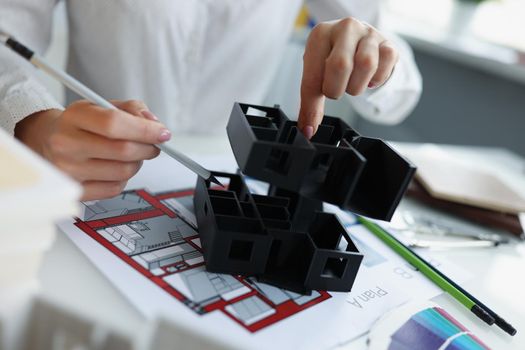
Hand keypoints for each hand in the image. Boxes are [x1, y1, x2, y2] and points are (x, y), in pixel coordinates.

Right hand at [15, 100, 169, 199]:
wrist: (50, 141)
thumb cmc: (83, 124)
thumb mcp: (103, 106)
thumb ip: (132, 109)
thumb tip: (153, 123)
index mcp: (75, 116)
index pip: (114, 123)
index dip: (145, 130)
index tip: (162, 133)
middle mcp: (67, 143)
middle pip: (123, 150)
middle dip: (148, 148)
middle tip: (154, 145)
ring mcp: (68, 170)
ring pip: (123, 172)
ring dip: (137, 163)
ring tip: (131, 155)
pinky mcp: (76, 190)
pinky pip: (115, 188)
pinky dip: (124, 178)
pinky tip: (116, 168)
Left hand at [298, 17, 398, 137]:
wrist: (356, 39)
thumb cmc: (332, 56)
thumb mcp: (316, 74)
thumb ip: (311, 102)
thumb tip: (307, 130)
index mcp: (320, 35)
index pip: (313, 75)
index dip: (312, 104)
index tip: (310, 126)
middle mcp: (345, 28)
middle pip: (340, 65)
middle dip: (337, 89)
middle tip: (336, 89)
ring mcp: (369, 34)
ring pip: (366, 64)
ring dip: (357, 85)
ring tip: (352, 82)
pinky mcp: (388, 43)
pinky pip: (385, 66)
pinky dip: (377, 80)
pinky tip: (368, 78)